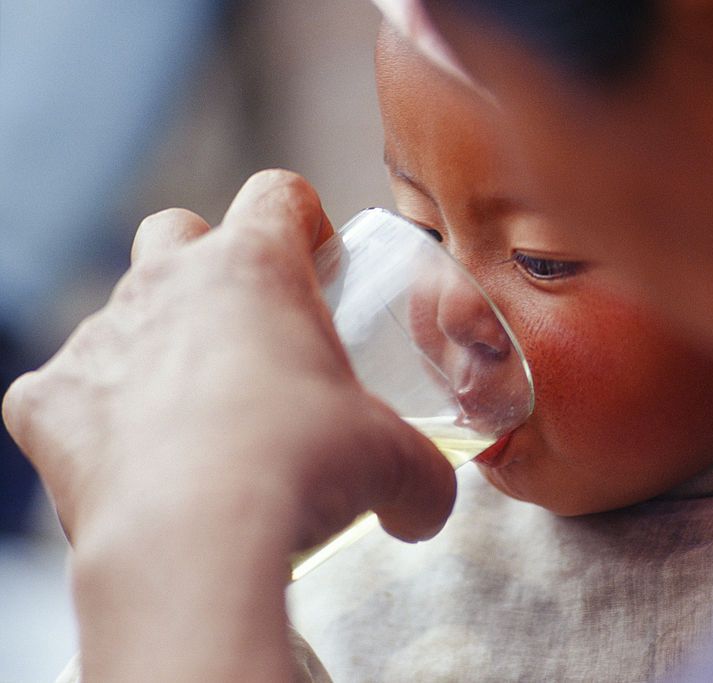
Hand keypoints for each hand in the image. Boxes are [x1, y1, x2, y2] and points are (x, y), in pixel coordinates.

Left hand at [2, 170, 455, 681]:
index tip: (319, 264)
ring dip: (154, 346)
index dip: (304, 221)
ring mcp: (99, 339)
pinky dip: (91, 419)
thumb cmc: (301, 469)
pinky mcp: (46, 405)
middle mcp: (167, 282)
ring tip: (195, 416)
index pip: (278, 195)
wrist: (197, 542)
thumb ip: (421, 476)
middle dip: (208, 264)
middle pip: (177, 231)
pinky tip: (130, 462)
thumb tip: (425, 509)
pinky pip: (59, 395)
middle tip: (250, 332)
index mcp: (255, 268)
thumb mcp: (392, 463)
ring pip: (119, 311)